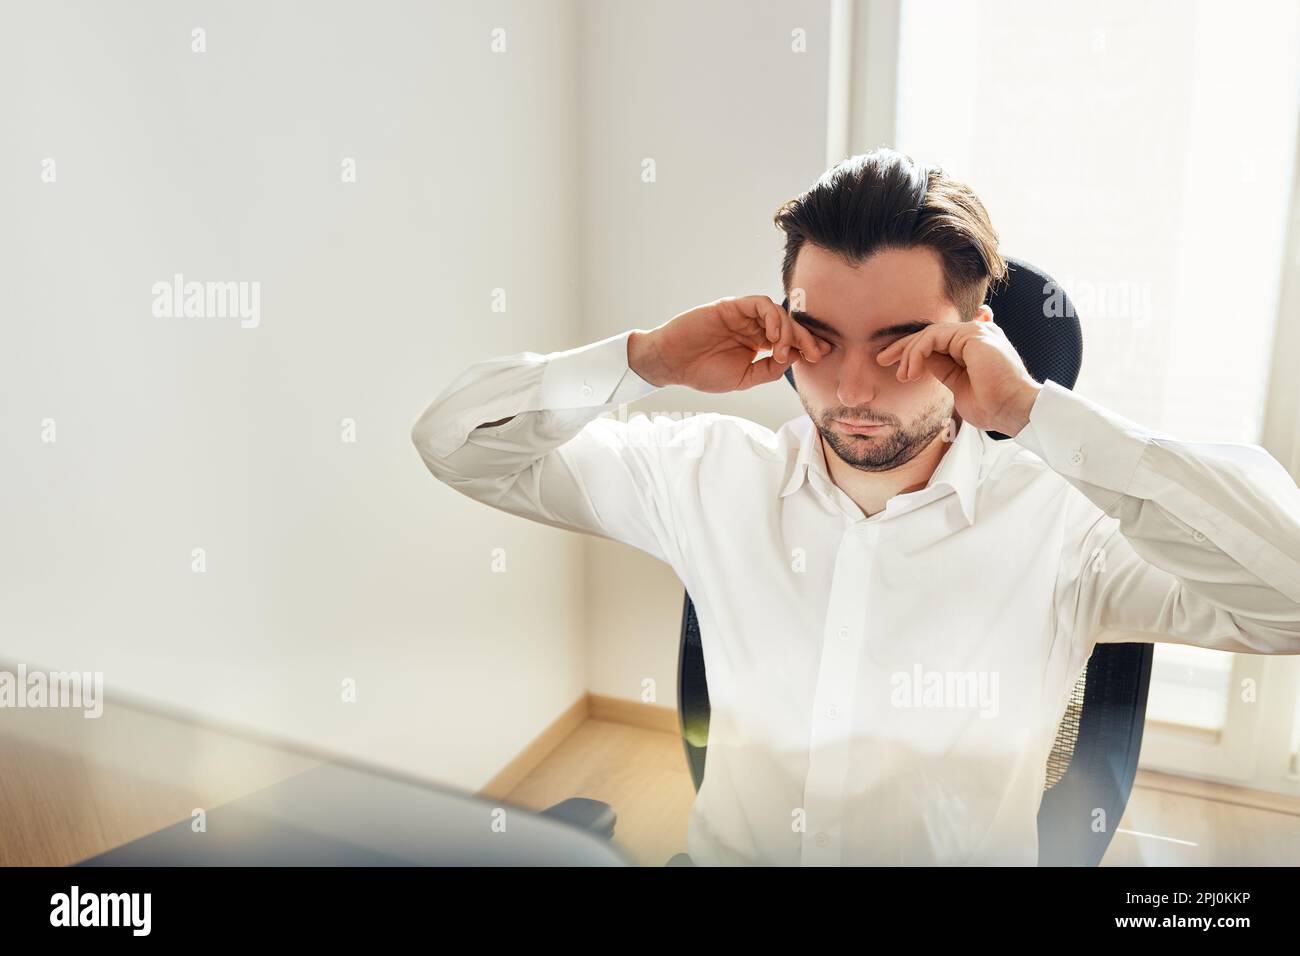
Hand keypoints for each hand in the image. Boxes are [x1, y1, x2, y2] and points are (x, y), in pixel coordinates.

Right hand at [629, 295, 830, 392]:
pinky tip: (773, 338)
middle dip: (806, 339)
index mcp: (757, 344)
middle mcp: (753, 327)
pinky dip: (772, 318)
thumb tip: (795, 359)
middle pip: (789, 326)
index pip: (790, 341)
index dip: (808, 346)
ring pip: (779, 314)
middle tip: (815, 353)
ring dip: (788, 331)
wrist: (672, 363)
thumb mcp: (743, 379)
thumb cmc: (702, 372)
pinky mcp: (732, 306)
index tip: (822, 357)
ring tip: (783, 351)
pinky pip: (761, 304)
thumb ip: (769, 370)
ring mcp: (743, 315)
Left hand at [875, 312, 1041, 435]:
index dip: (912, 351)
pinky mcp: (973, 334)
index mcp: (974, 346)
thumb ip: (942, 369)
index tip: (895, 368)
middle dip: (903, 346)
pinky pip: (934, 336)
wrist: (1014, 412)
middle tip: (881, 360)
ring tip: (903, 376)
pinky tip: (912, 371)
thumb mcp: (957, 385)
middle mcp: (976, 334)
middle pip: (930, 333)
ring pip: (930, 333)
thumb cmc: (992, 406)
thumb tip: (921, 362)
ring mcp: (976, 332)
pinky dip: (918, 352)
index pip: (936, 340)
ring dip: (910, 354)